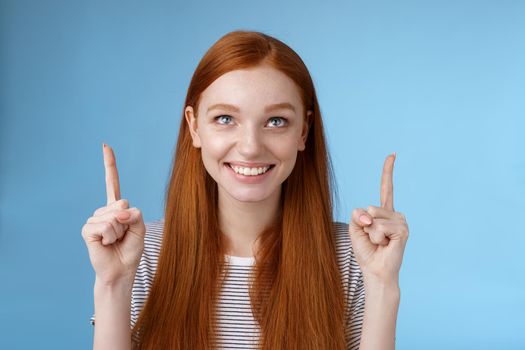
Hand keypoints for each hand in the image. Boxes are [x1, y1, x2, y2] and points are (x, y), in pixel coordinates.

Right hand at [81, 143, 145, 284]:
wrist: (120, 270)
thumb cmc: (130, 250)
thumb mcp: (140, 229)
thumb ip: (135, 216)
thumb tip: (120, 212)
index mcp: (117, 208)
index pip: (112, 182)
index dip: (109, 164)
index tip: (105, 145)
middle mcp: (104, 211)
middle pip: (123, 203)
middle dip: (128, 221)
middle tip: (123, 236)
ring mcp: (94, 219)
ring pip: (115, 216)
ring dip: (120, 232)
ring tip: (115, 241)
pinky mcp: (88, 229)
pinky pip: (106, 226)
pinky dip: (111, 236)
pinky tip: (106, 244)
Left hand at [348, 153, 408, 285]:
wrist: (374, 270)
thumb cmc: (366, 250)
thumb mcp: (355, 228)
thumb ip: (357, 215)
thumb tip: (370, 215)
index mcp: (383, 212)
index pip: (387, 188)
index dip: (388, 171)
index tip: (392, 154)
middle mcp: (395, 214)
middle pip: (369, 208)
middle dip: (364, 225)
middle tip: (373, 239)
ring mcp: (401, 221)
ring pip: (374, 217)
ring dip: (371, 233)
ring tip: (380, 243)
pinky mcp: (403, 230)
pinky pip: (379, 226)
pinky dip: (376, 237)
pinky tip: (385, 245)